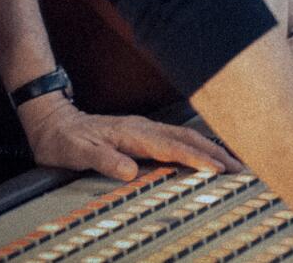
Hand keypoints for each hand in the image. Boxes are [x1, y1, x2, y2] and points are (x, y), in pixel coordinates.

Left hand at [18, 95, 237, 180]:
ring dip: (210, 148)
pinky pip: (177, 138)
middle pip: (188, 138)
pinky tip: (204, 154)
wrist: (53, 120)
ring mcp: (145, 129)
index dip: (196, 158)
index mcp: (132, 133)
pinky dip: (197, 146)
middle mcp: (143, 128)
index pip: (172, 147)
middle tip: (240, 168)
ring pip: (185, 136)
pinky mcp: (143, 133)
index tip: (217, 169)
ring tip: (232, 162)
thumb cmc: (63, 140)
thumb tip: (130, 172)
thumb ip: (104, 160)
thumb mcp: (76, 152)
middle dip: (215, 152)